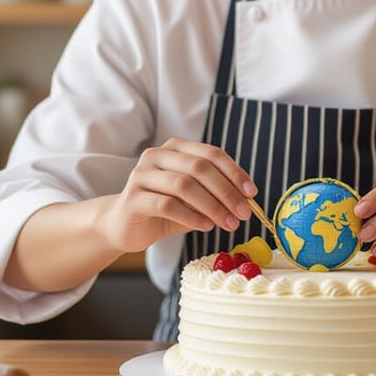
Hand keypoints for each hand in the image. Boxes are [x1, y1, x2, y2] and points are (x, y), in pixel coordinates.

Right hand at [96, 137, 256, 251]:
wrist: (123, 225)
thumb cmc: (164, 210)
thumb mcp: (194, 199)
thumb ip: (215, 193)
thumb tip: (246, 199)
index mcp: (175, 148)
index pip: (211, 154)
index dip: (235, 172)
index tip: (251, 193)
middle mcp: (156, 156)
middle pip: (199, 168)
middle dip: (226, 192)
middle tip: (244, 213)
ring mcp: (141, 175)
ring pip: (184, 185)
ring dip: (212, 206)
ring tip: (228, 223)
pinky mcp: (133, 199)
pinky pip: (167, 205)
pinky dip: (191, 217)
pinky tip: (206, 226)